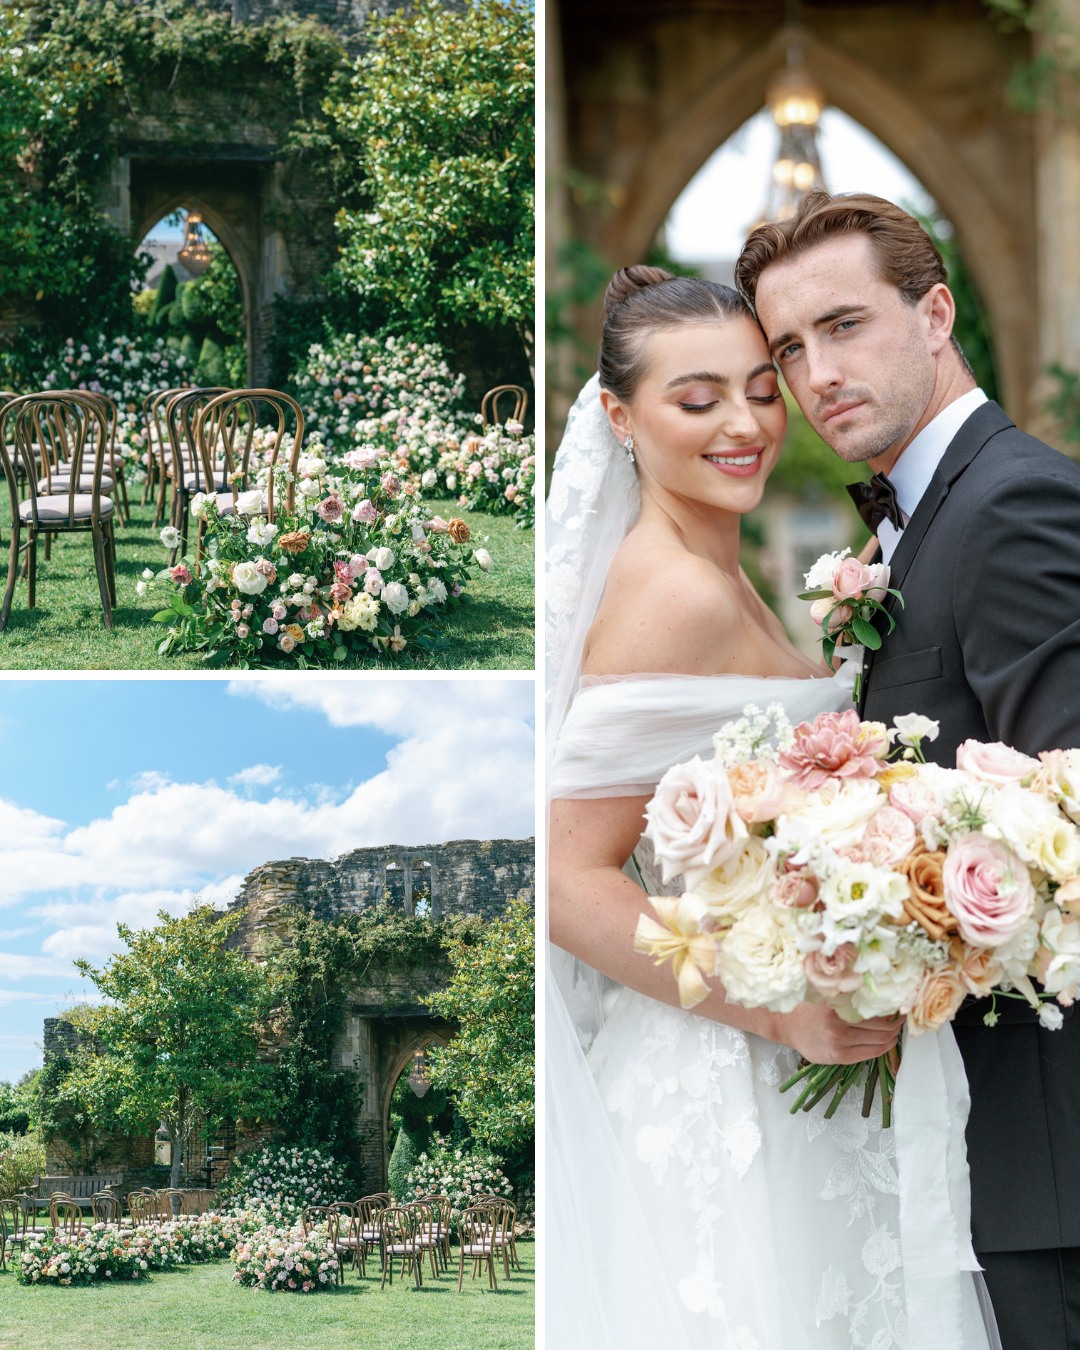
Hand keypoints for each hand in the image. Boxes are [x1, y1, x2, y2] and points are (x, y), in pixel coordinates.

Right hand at [775, 1002, 902, 1064]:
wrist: (787, 1025)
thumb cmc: (809, 1006)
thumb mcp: (827, 992)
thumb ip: (849, 993)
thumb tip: (882, 993)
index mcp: (837, 1002)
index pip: (876, 1006)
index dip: (893, 1007)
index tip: (900, 1003)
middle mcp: (838, 1022)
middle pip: (882, 1025)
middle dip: (896, 1022)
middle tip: (900, 1017)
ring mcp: (838, 1041)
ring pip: (879, 1040)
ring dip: (892, 1035)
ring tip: (895, 1029)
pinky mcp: (838, 1056)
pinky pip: (870, 1053)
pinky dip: (884, 1047)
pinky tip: (887, 1041)